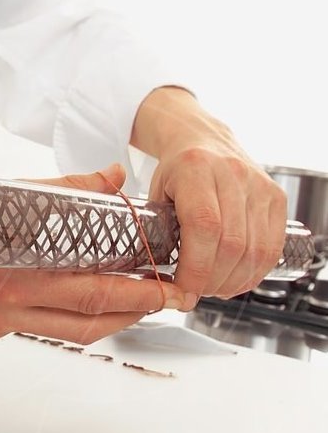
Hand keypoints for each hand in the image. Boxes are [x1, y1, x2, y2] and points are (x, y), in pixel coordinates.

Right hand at [0, 164, 191, 343]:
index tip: (166, 288)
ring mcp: (1, 320)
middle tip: (167, 300)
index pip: (93, 290)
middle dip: (136, 312)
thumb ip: (74, 188)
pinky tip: (93, 304)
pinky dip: (76, 318)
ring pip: (72, 333)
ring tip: (141, 306)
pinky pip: (45, 329)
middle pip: (89, 320)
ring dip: (113, 322)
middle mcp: (11, 302)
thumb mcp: (21, 193)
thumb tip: (116, 175)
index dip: (136, 294)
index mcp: (20, 267)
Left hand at [132, 87, 286, 304]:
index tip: (184, 291)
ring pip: (255, 250)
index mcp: (194, 168)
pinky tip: (236, 279)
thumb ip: (157, 232)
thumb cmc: (176, 171)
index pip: (203, 227)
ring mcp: (259, 185)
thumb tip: (164, 281)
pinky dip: (255, 272)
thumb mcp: (155, 194)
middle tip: (196, 292)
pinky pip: (272, 246)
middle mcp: (232, 174)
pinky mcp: (276, 197)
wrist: (204, 140)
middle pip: (231, 244)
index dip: (196, 269)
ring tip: (214, 289)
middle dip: (212, 281)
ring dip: (234, 281)